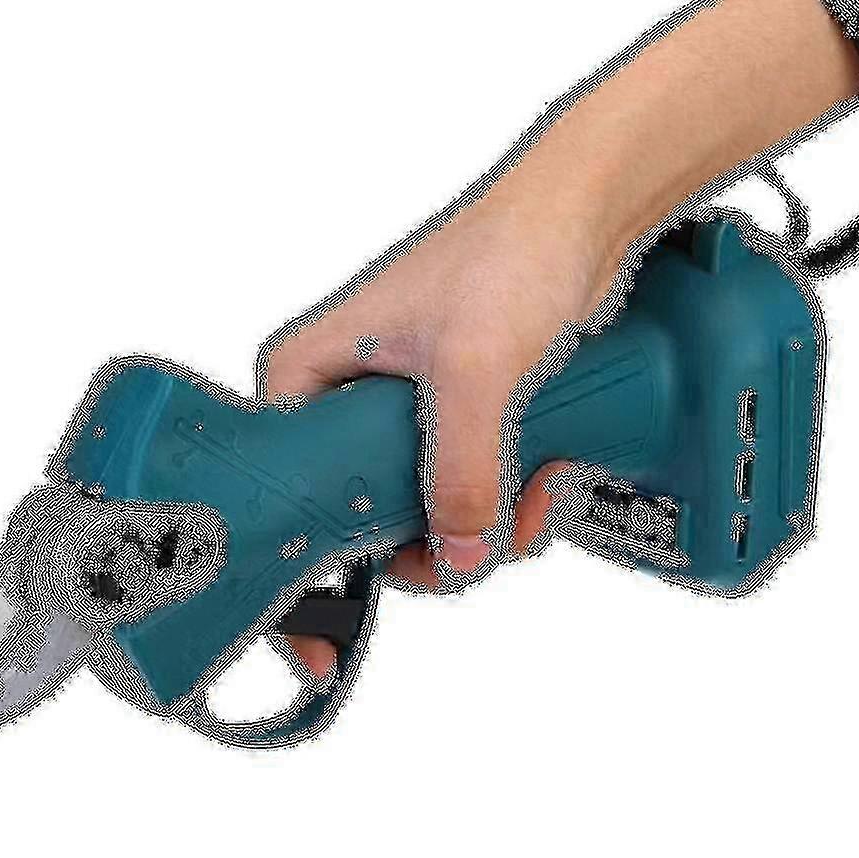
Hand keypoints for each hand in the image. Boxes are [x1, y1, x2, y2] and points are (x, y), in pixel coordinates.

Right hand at [264, 128, 628, 677]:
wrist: (582, 218)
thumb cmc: (507, 257)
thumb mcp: (475, 369)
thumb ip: (462, 469)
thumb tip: (456, 559)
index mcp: (309, 375)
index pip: (275, 489)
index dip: (296, 568)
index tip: (326, 639)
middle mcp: (344, 398)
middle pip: (353, 516)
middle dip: (421, 548)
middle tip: (474, 549)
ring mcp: (402, 412)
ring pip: (418, 512)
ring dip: (481, 528)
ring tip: (534, 497)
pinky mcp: (457, 416)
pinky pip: (466, 489)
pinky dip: (508, 503)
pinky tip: (549, 481)